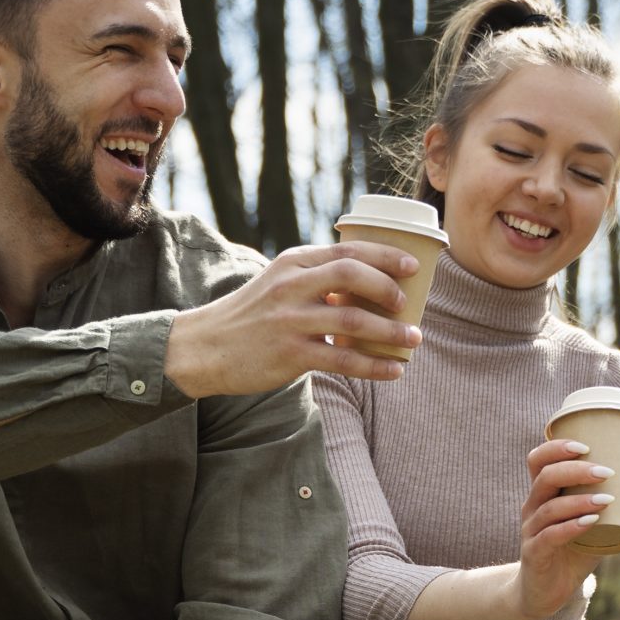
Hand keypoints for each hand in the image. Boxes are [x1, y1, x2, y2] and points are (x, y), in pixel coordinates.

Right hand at [163, 241, 424, 396]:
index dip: (385, 256)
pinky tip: (394, 370)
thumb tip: (369, 284)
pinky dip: (374, 366)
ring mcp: (290, 320)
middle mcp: (291, 286)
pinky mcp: (290, 354)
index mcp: (293, 262)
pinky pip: (343, 360)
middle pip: (351, 276)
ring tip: (413, 339)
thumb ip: (316, 278)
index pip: (347, 250)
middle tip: (408, 302)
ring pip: (353, 321)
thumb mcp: (278, 283)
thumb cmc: (251, 316)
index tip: (413, 265)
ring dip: (391, 332)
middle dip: (389, 288)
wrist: (205, 347)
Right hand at [513, 438, 619, 619]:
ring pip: (549, 507)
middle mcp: (534, 507)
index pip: (540, 460)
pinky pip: (550, 536)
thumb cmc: (574, 550)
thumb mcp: (602, 525)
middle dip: (575, 469)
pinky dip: (571, 527)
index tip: (586, 445)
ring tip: (607, 500)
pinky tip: (590, 522)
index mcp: (545, 493)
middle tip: (605, 471)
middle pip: (545, 477)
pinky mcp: (535, 554)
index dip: (557, 447)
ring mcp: (532, 531)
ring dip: (579, 500)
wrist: (549, 591)